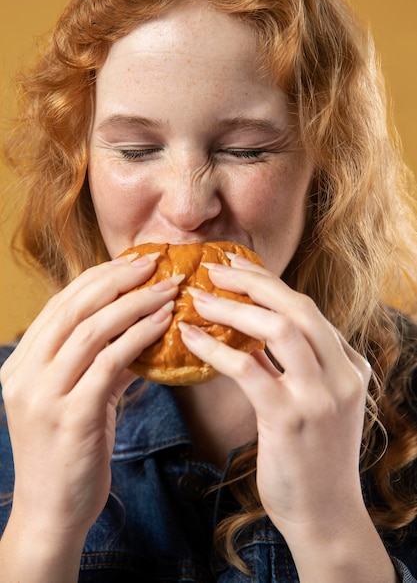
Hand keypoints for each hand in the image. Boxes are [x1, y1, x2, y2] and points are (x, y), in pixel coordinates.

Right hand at [0, 254, 179, 539]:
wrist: (51, 514)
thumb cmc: (68, 453)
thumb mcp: (78, 400)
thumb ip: (102, 364)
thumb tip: (141, 332)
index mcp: (21, 363)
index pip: (61, 304)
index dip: (99, 277)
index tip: (132, 261)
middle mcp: (25, 373)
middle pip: (74, 307)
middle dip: (118, 278)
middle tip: (155, 262)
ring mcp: (44, 394)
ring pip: (92, 329)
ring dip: (136, 303)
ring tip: (169, 288)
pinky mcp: (70, 416)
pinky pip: (110, 362)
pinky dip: (139, 336)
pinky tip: (164, 322)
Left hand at [179, 255, 371, 545]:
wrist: (326, 516)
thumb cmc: (313, 458)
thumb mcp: (317, 403)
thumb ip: (294, 367)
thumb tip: (252, 336)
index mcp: (349, 365)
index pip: (306, 310)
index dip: (269, 284)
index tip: (237, 268)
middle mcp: (342, 374)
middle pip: (297, 307)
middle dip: (253, 281)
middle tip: (215, 267)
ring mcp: (320, 396)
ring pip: (279, 330)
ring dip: (234, 307)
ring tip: (199, 297)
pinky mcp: (291, 419)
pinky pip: (249, 369)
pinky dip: (217, 348)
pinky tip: (191, 338)